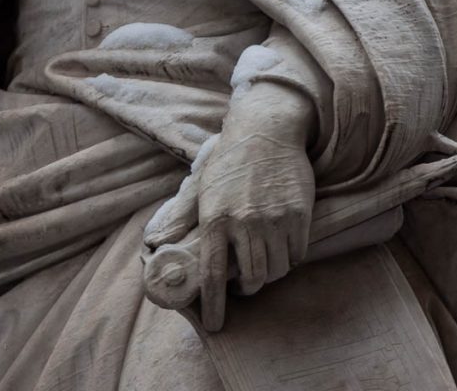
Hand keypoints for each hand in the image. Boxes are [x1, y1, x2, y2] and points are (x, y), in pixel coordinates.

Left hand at [144, 82, 315, 330]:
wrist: (266, 131)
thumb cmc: (230, 160)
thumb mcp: (202, 186)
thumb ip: (186, 217)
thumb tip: (159, 243)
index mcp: (214, 217)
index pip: (213, 274)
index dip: (214, 304)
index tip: (215, 324)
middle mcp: (244, 222)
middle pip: (251, 279)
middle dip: (247, 288)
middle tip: (244, 283)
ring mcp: (274, 219)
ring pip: (276, 270)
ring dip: (269, 274)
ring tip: (263, 262)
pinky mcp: (298, 215)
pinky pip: (296, 254)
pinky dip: (289, 258)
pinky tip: (281, 247)